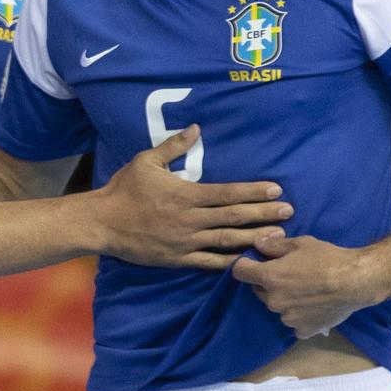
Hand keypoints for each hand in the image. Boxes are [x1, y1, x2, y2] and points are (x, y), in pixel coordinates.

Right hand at [96, 126, 291, 269]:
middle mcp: (190, 220)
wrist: (101, 223)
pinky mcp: (178, 259)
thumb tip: (196, 128)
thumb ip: (173, 146)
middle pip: (234, 217)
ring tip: (278, 238)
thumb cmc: (124, 189)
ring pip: (227, 241)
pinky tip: (247, 261)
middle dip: (264, 214)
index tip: (276, 190)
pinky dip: (229, 262)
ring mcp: (185, 242)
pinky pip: (208, 263)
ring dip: (254, 238)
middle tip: (289, 213)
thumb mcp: (146, 161)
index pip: (228, 193)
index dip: (254, 192)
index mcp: (186, 195)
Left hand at [229, 234, 377, 338]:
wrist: (356, 281)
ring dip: (285, 300)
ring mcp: (288, 318)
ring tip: (305, 292)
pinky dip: (300, 317)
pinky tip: (313, 308)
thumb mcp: (300, 244)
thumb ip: (274, 245)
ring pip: (278, 307)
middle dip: (268, 283)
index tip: (254, 262)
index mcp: (269, 277)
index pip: (240, 271)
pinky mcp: (303, 330)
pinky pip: (294, 324)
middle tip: (290, 275)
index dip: (245, 265)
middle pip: (259, 291)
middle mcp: (273, 300)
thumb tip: (257, 243)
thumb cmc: (328, 259)